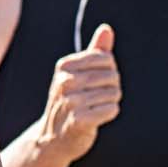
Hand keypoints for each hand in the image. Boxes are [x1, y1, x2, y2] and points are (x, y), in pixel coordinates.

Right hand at [39, 24, 120, 163]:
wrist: (54, 138)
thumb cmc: (71, 101)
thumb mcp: (79, 74)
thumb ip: (95, 51)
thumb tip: (107, 28)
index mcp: (64, 66)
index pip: (105, 58)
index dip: (109, 70)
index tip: (97, 81)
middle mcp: (64, 82)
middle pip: (111, 75)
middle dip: (112, 87)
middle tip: (98, 97)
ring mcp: (70, 101)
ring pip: (113, 93)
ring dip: (111, 102)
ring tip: (96, 107)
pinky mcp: (79, 120)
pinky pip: (111, 110)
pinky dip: (110, 113)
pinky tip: (98, 117)